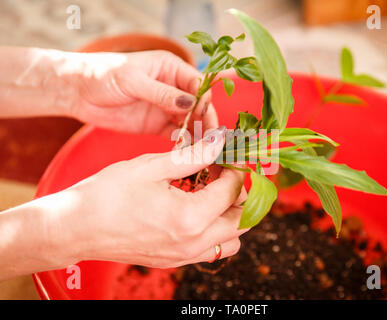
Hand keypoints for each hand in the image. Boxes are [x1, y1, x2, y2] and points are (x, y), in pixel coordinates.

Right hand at [52, 127, 246, 267]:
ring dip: (231, 216)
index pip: (233, 192)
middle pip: (241, 222)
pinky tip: (196, 207)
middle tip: (225, 172)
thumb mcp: (151, 167)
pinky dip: (215, 229)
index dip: (236, 169)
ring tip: (212, 191)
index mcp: (190, 218)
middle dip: (240, 194)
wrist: (74, 228)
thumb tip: (218, 142)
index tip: (229, 155)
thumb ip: (192, 156)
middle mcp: (192, 243)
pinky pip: (210, 249)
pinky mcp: (173, 260)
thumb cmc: (106, 196)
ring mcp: (183, 257)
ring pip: (230, 241)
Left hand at [71, 50, 217, 137]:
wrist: (78, 92)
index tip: (205, 115)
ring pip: (191, 121)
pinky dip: (183, 142)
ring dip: (197, 134)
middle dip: (206, 120)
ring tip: (202, 149)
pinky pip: (176, 134)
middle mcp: (173, 88)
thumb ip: (162, 93)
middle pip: (199, 105)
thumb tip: (191, 104)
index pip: (197, 84)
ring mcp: (166, 108)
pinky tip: (186, 151)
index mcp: (171, 69)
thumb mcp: (133, 81)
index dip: (204, 100)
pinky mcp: (157, 125)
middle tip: (210, 139)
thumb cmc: (103, 75)